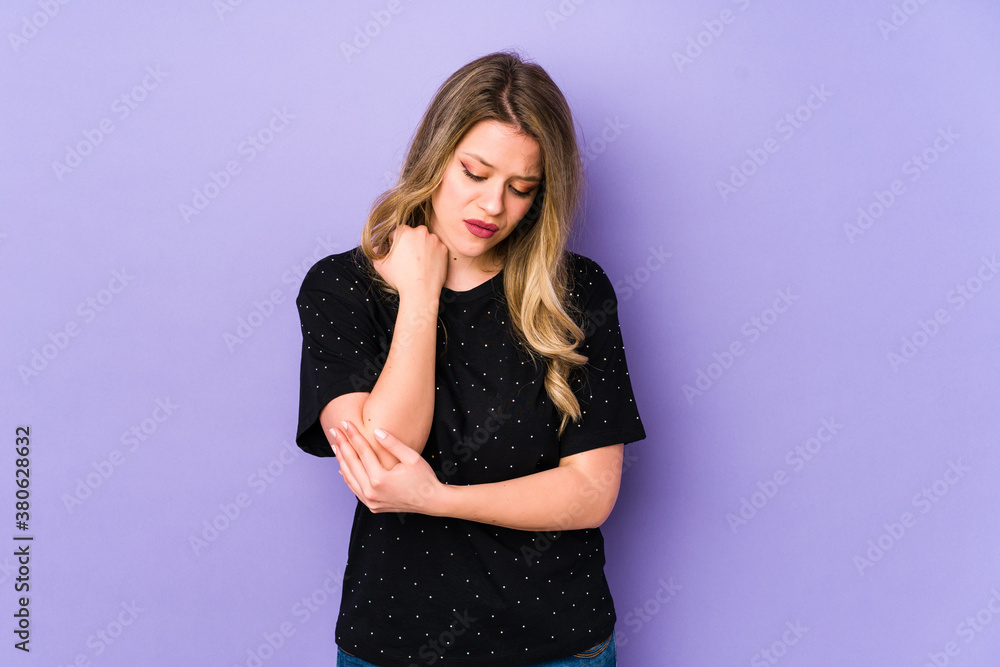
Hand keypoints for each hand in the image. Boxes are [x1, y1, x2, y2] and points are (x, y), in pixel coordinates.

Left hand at [329, 421, 443, 514]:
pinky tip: (342, 468)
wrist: (431, 502)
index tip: (344, 423)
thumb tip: (376, 431)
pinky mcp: (372, 506)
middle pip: (352, 463)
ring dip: (342, 460)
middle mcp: (371, 492)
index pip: (362, 452)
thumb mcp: (412, 457)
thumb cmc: (424, 478)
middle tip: (334, 430)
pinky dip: (347, 477)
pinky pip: (355, 489)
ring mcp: (371, 501)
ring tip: (336, 445)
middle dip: (342, 445)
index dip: (353, 435)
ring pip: (350, 477)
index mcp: (380, 479)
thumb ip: (392, 444)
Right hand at [373, 225, 447, 300]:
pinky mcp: (444, 249)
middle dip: (410, 244)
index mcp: (404, 232)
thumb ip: (377, 252)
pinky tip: (427, 266)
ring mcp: (435, 240)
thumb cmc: (400, 278)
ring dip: (422, 248)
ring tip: (418, 264)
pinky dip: (433, 255)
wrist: (421, 291)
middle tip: (408, 259)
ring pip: (426, 241)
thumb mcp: (380, 265)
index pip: (397, 233)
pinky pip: (437, 249)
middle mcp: (421, 232)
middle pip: (413, 235)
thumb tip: (378, 247)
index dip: (395, 244)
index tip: (397, 254)